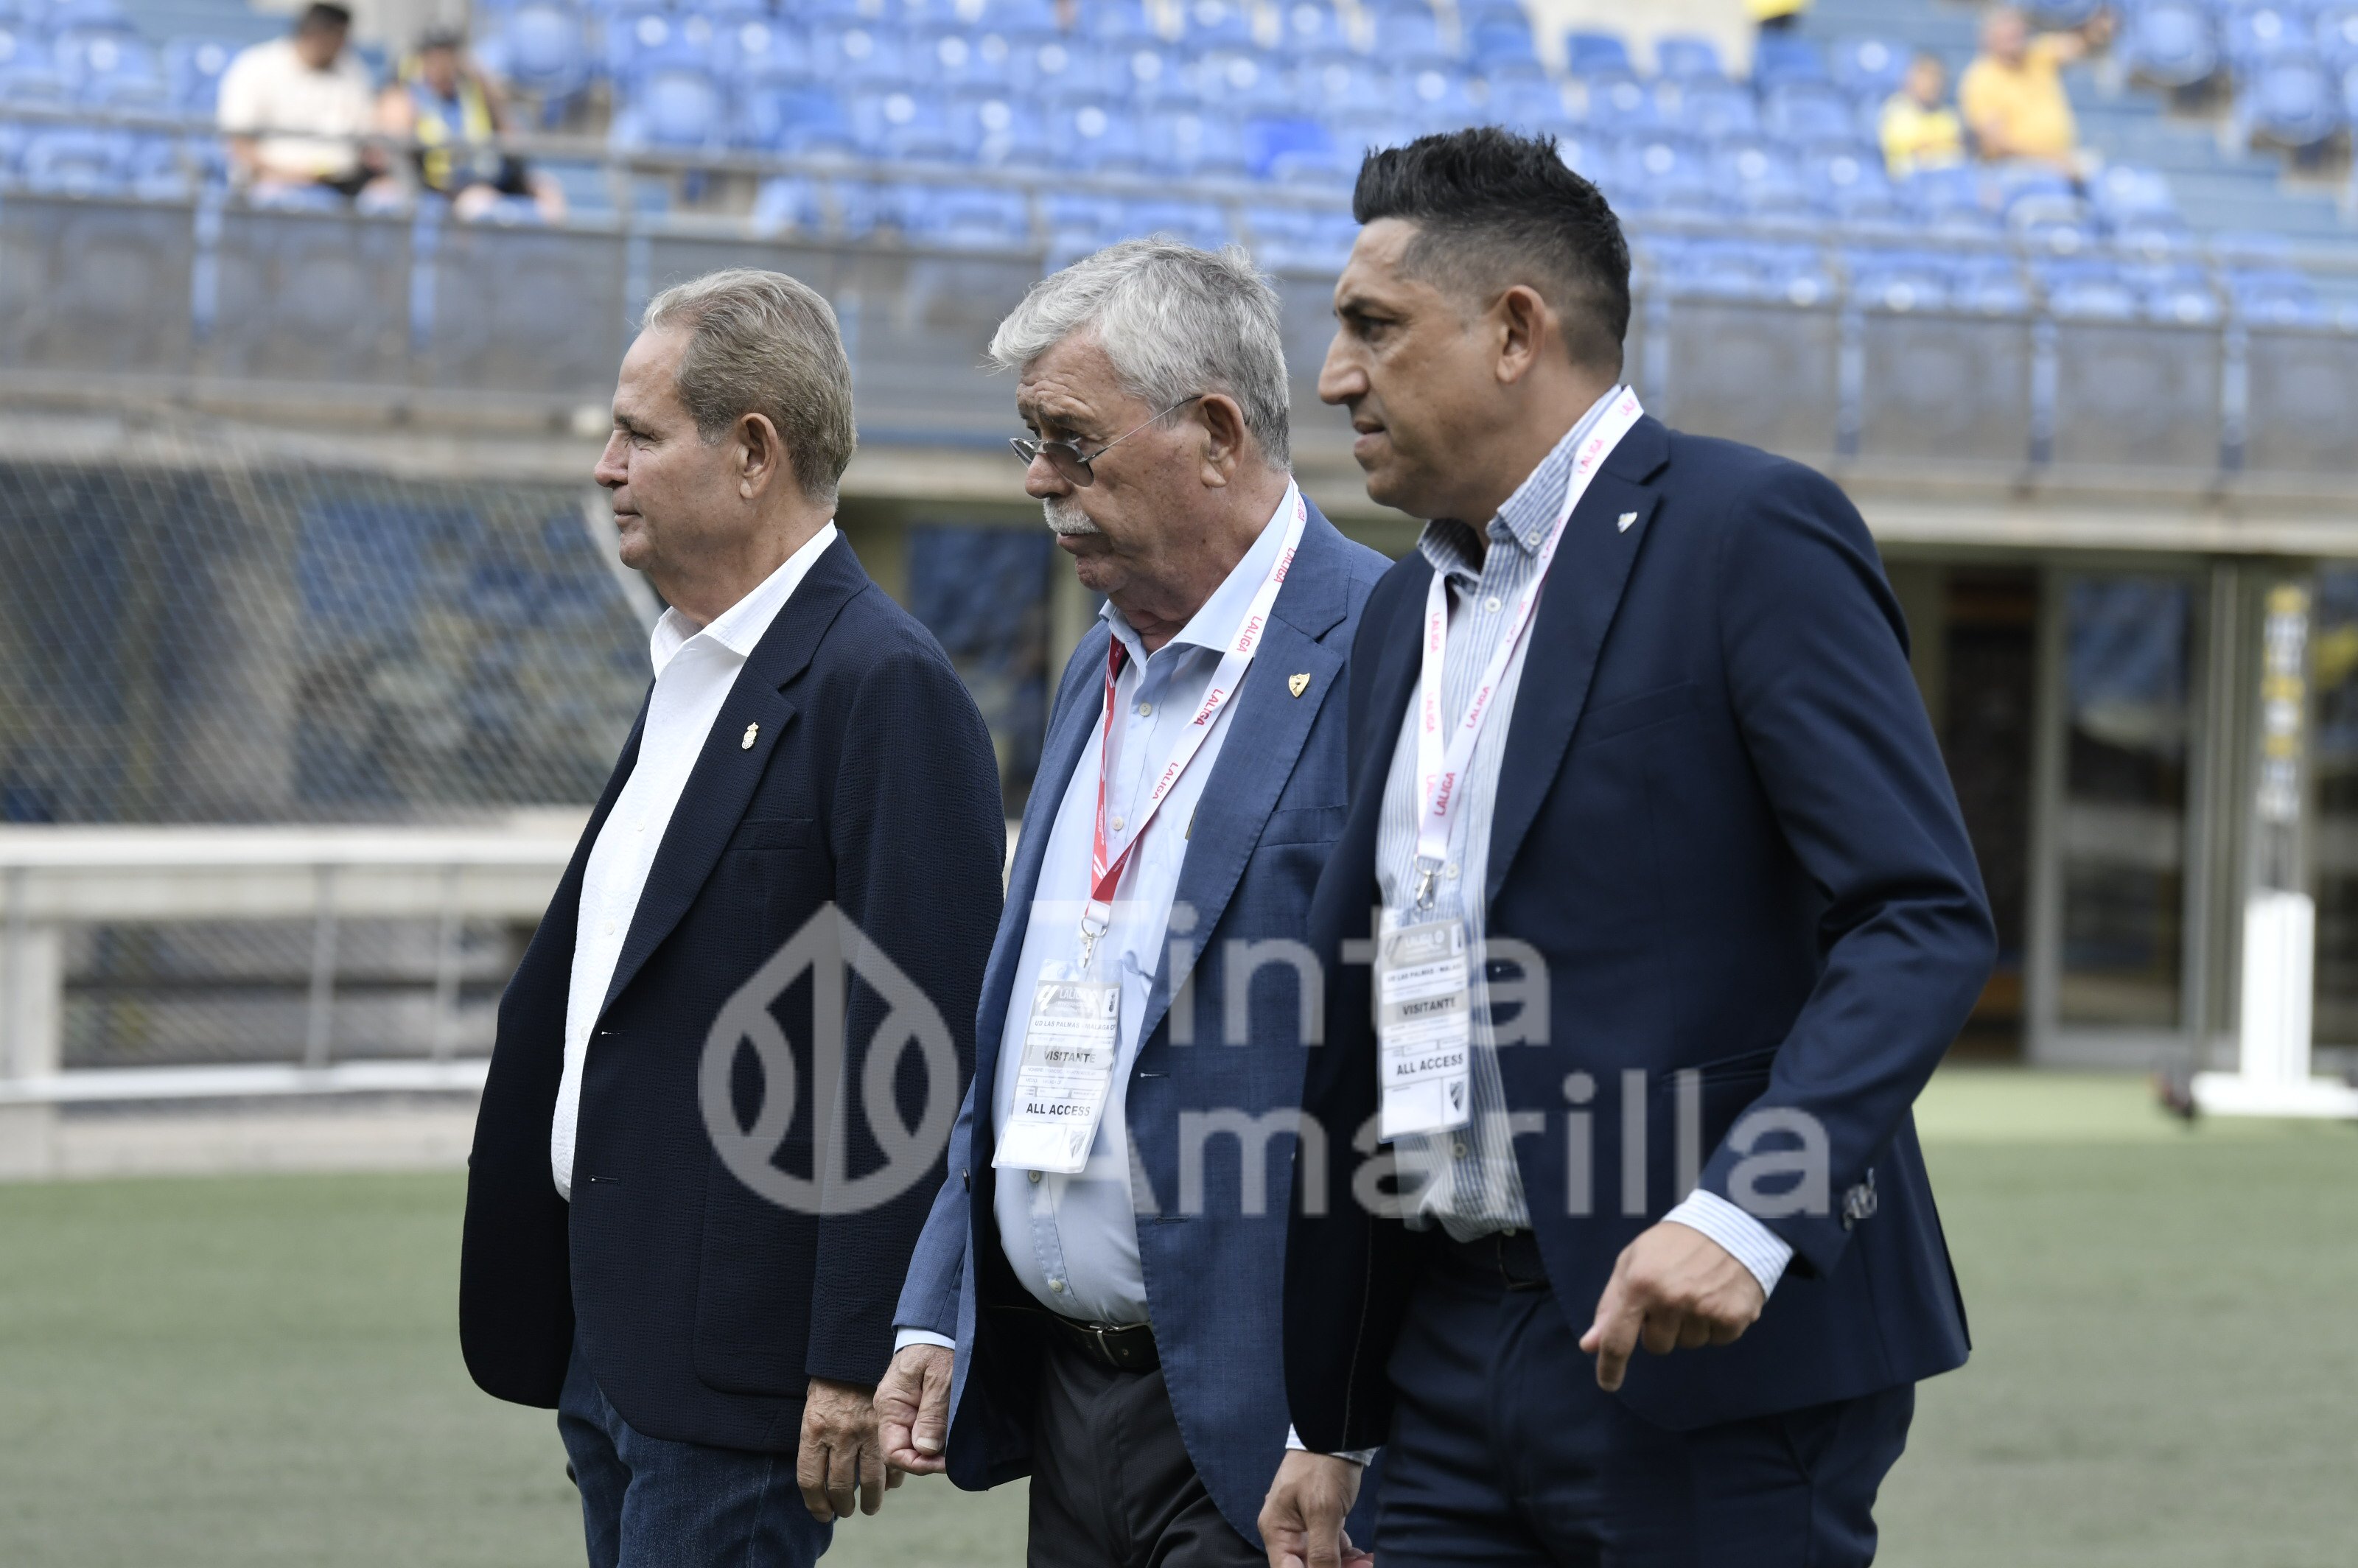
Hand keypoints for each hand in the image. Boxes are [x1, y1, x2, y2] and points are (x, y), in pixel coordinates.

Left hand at [797, 1376, 897, 1520]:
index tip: (821, 1514)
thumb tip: (820, 1481)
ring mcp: (866, 1431)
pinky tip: (888, 1484)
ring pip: (870, 1481)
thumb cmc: (828, 1385)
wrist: (854, 1354)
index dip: (815, 1504)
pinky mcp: (888, 1427)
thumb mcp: (811, 1411)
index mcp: (814, 1430)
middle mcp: (839, 1434)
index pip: (810, 1481)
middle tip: (845, 1512)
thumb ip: (815, 1444)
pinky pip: (892, 1461)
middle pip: (840, 1487)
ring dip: (870, 1502)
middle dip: (842, 1507)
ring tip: (869, 1508)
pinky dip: (892, 1478)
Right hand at [875, 1343, 953, 1475]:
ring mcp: (900, 1410)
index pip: (892, 1453)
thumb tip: (925, 1450)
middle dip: (927, 1460)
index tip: (944, 1463)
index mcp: (890, 1405)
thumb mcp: (941, 1379)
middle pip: (902, 1453)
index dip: (918, 1464)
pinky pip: (918, 1433)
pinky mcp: (912, 1407)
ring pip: (912, 1445)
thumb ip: (932, 1415)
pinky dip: (934, 1441)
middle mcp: (890, 1412)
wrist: (938, 1326)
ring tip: (954, 1449)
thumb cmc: (939, 1347)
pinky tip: (949, 1439)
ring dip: (932, 1452)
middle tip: (954, 1457)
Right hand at [1259, 1450, 1370, 1567]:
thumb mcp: (1323, 1510)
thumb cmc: (1323, 1467)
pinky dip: (1348, 1555)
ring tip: (1368, 1563)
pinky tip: (1365, 1557)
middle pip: (1306, 1567)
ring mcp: (1303, 1527)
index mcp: (1276, 1531)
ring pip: (1322, 1561)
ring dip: (1345, 1566)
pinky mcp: (1320, 1521)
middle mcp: (1286, 1533)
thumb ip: (1322, 1551)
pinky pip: (1332, 1548)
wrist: (1336, 1434)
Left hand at [1578, 1220, 1765, 1392]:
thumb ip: (1611, 1306)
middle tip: (1671, 1296)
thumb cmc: (1673, 1243)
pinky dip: (1715, 1325)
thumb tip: (1590, 1345)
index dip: (1610, 1366)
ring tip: (1696, 1291)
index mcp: (1639, 1284)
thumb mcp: (1632, 1262)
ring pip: (1687, 1344)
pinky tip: (1717, 1297)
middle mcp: (1670, 1300)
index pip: (1618, 1340)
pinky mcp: (1734, 1316)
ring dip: (1688, 1325)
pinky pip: (1716, 1341)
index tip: (1608, 1383)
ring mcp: (1704, 1309)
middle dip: (1659, 1328)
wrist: (1730, 1224)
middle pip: (1656, 1346)